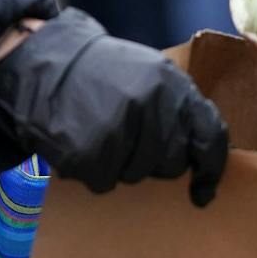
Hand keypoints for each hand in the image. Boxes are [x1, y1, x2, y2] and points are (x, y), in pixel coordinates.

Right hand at [0, 11, 228, 204]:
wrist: (45, 65)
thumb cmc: (101, 74)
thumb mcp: (150, 74)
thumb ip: (178, 107)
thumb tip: (203, 156)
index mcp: (172, 84)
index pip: (209, 135)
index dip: (211, 169)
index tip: (203, 192)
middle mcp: (151, 104)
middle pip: (172, 163)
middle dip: (154, 161)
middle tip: (129, 137)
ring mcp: (120, 128)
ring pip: (138, 175)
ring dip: (121, 165)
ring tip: (102, 133)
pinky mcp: (90, 150)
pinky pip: (104, 182)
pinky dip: (93, 171)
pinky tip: (83, 142)